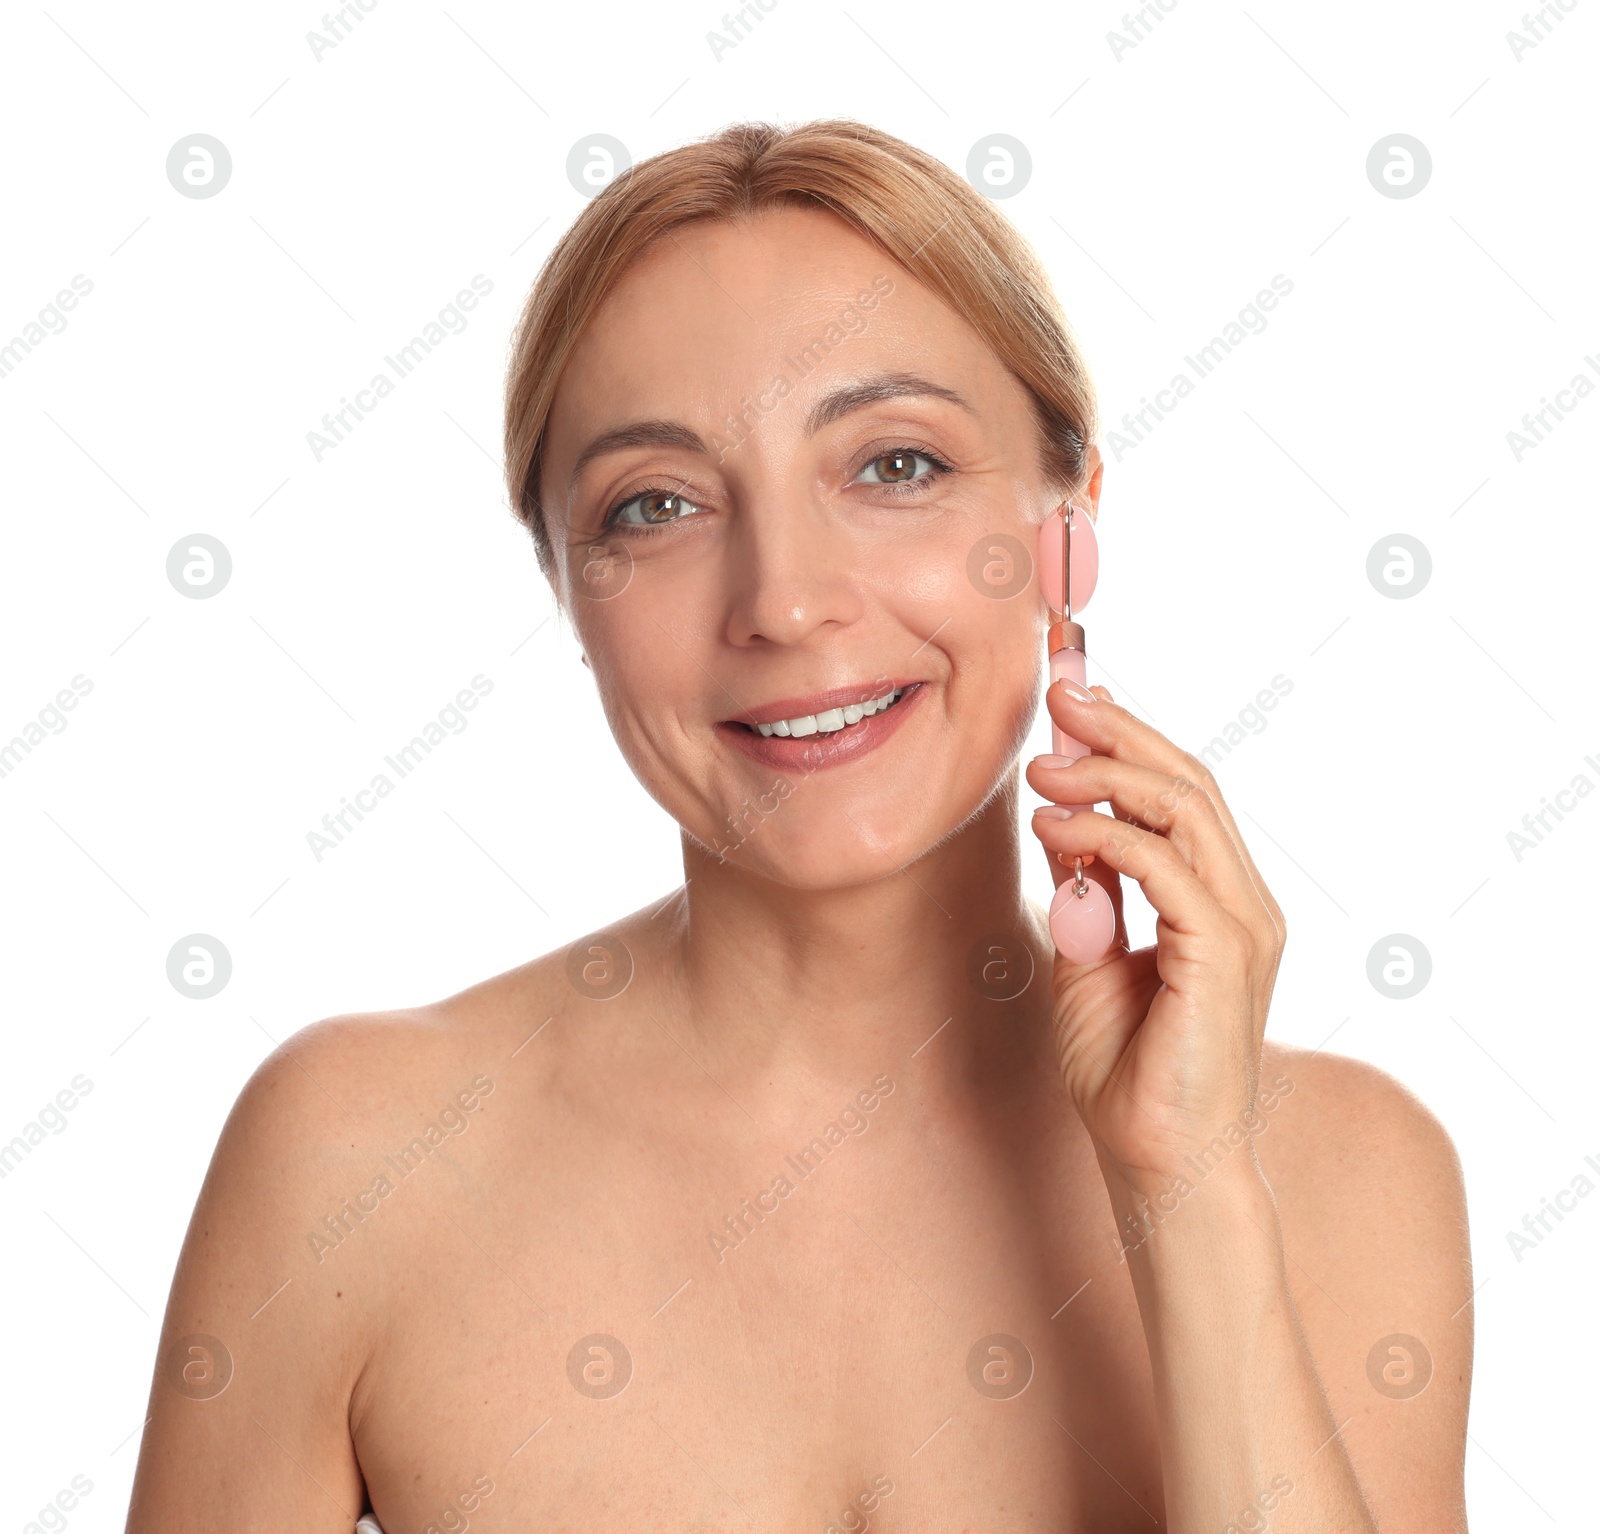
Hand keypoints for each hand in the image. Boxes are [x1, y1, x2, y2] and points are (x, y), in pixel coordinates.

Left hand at [1025, 679, 1286, 1195]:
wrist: (1160, 1161)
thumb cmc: (1126, 1070)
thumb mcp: (1087, 956)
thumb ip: (1084, 888)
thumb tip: (1062, 818)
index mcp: (1218, 899)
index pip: (1181, 794)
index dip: (1128, 738)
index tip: (1071, 700)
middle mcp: (1243, 901)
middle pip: (1190, 782)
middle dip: (1121, 729)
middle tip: (1058, 693)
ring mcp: (1244, 923)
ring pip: (1186, 808)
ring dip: (1108, 771)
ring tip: (1043, 760)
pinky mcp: (1226, 951)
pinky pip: (1165, 866)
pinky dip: (1105, 834)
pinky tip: (1054, 824)